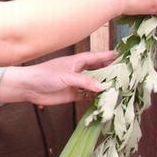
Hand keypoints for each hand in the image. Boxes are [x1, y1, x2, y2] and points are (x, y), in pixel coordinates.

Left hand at [1, 51, 117, 105]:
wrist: (29, 87)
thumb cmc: (45, 75)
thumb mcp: (66, 76)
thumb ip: (84, 81)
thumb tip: (103, 87)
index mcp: (77, 61)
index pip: (97, 57)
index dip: (110, 56)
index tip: (123, 56)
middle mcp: (79, 71)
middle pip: (98, 70)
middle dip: (111, 72)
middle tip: (127, 75)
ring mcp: (76, 83)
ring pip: (95, 84)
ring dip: (105, 86)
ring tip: (121, 89)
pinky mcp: (73, 95)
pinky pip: (88, 96)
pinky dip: (96, 98)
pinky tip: (105, 101)